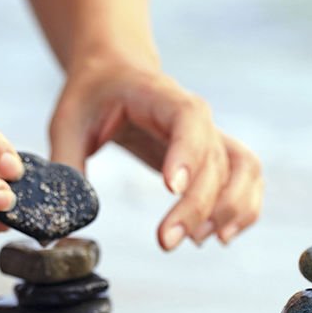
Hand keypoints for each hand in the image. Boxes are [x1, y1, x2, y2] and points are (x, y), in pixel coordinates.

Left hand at [50, 58, 262, 249]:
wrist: (117, 71)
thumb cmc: (92, 94)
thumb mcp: (67, 123)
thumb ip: (66, 167)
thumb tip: (63, 223)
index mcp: (161, 97)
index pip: (188, 121)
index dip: (186, 154)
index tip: (170, 189)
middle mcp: (197, 117)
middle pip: (215, 160)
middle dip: (196, 205)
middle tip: (167, 241)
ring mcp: (213, 136)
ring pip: (244, 170)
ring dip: (231, 208)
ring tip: (199, 240)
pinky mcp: (218, 156)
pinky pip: (248, 180)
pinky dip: (244, 208)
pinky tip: (220, 236)